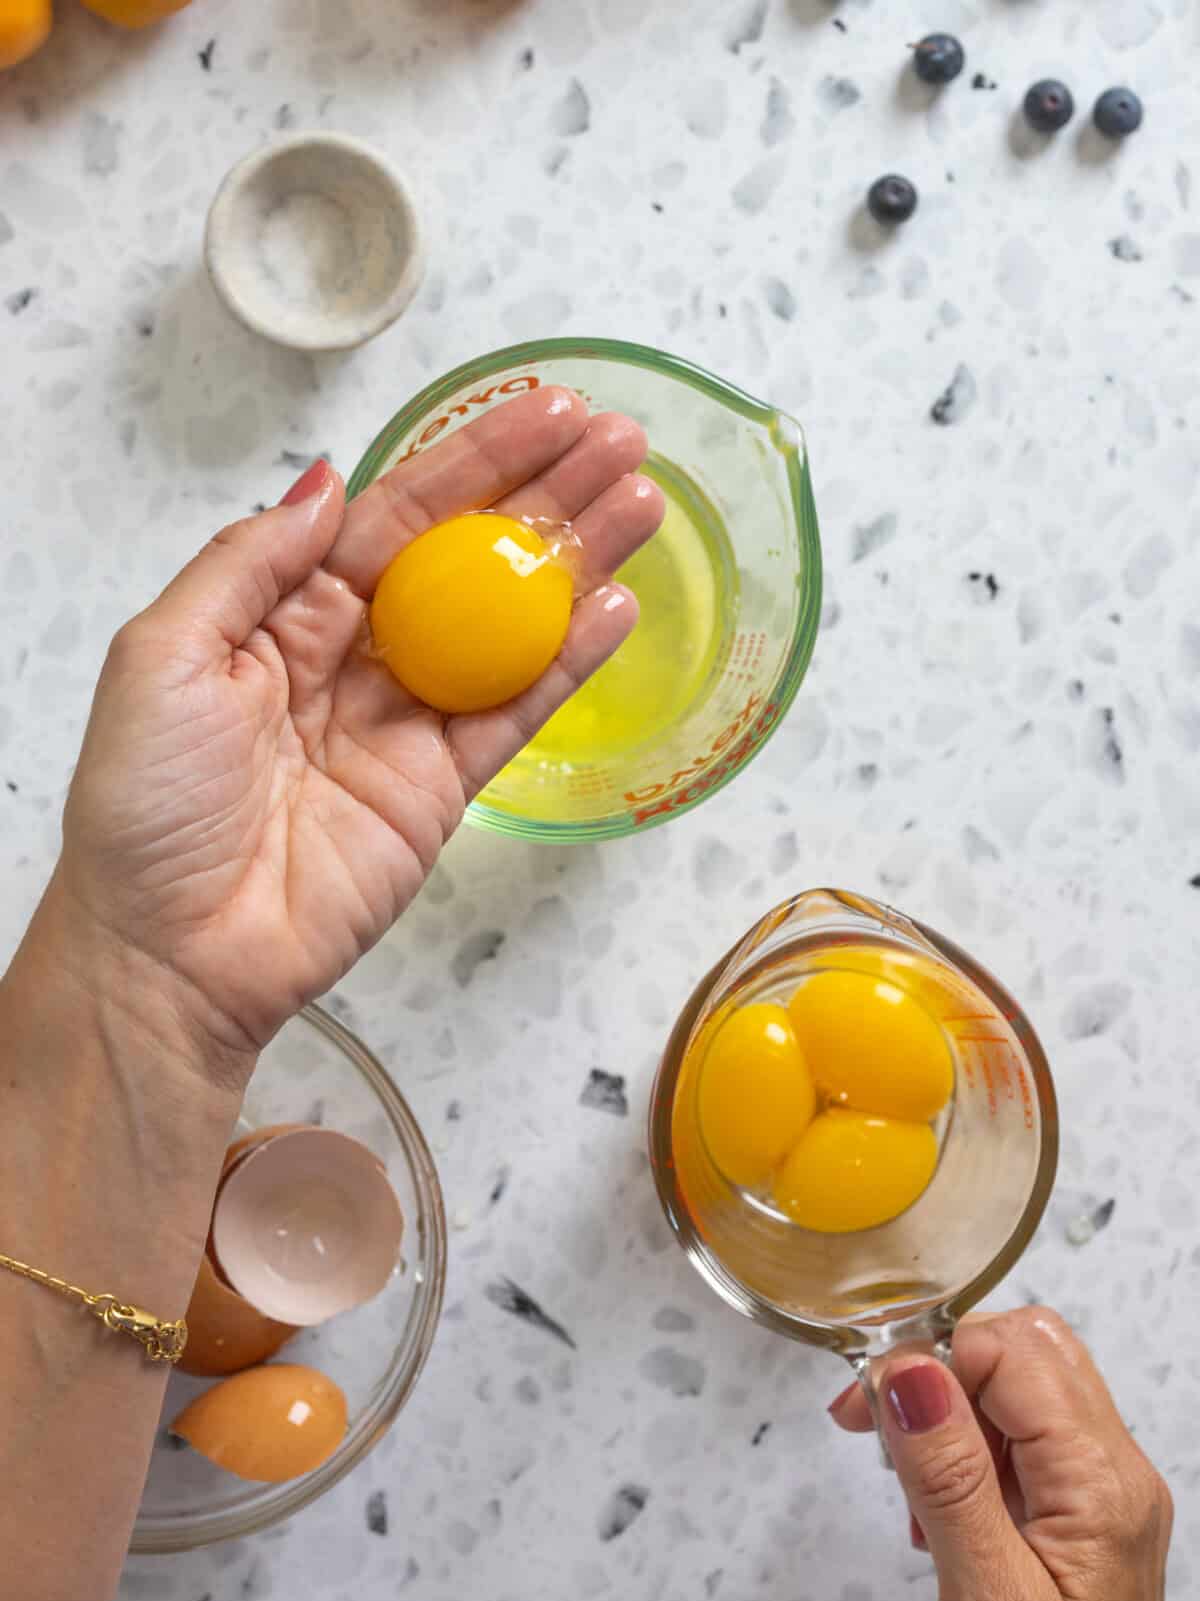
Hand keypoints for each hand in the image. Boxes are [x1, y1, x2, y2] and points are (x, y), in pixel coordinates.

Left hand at [52, 388, 661, 1065]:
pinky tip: (613, 609)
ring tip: (643, 507)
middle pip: (466, 558)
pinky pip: (513, 712)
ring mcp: (402, 723)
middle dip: (544, 497)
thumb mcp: (165, 653)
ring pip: (506, 628)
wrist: (172, 950)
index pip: (394, 514)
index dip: (472, 460)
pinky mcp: (439, 790)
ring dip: (576, 567)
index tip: (543, 412)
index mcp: (281, 612)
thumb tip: (327, 481)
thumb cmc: (143, 806)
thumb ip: (251, 562)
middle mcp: (351, 657)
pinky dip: (567, 664)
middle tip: (620, 445)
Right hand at [829, 1308, 1171, 1600]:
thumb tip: (912, 1374)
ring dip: (947, 1409)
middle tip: (875, 1420)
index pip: (1017, 1357)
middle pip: (1028, 1354)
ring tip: (902, 1476)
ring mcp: (1095, 1499)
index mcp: (1103, 1489)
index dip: (934, 1361)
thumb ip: (950, 1479)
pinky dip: (960, 1449)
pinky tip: (929, 1509)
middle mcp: (1113, 1479)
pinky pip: (1016, 1441)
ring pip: (1019, 1389)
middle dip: (940, 1367)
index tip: (869, 1401)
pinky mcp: (1070, 1522)